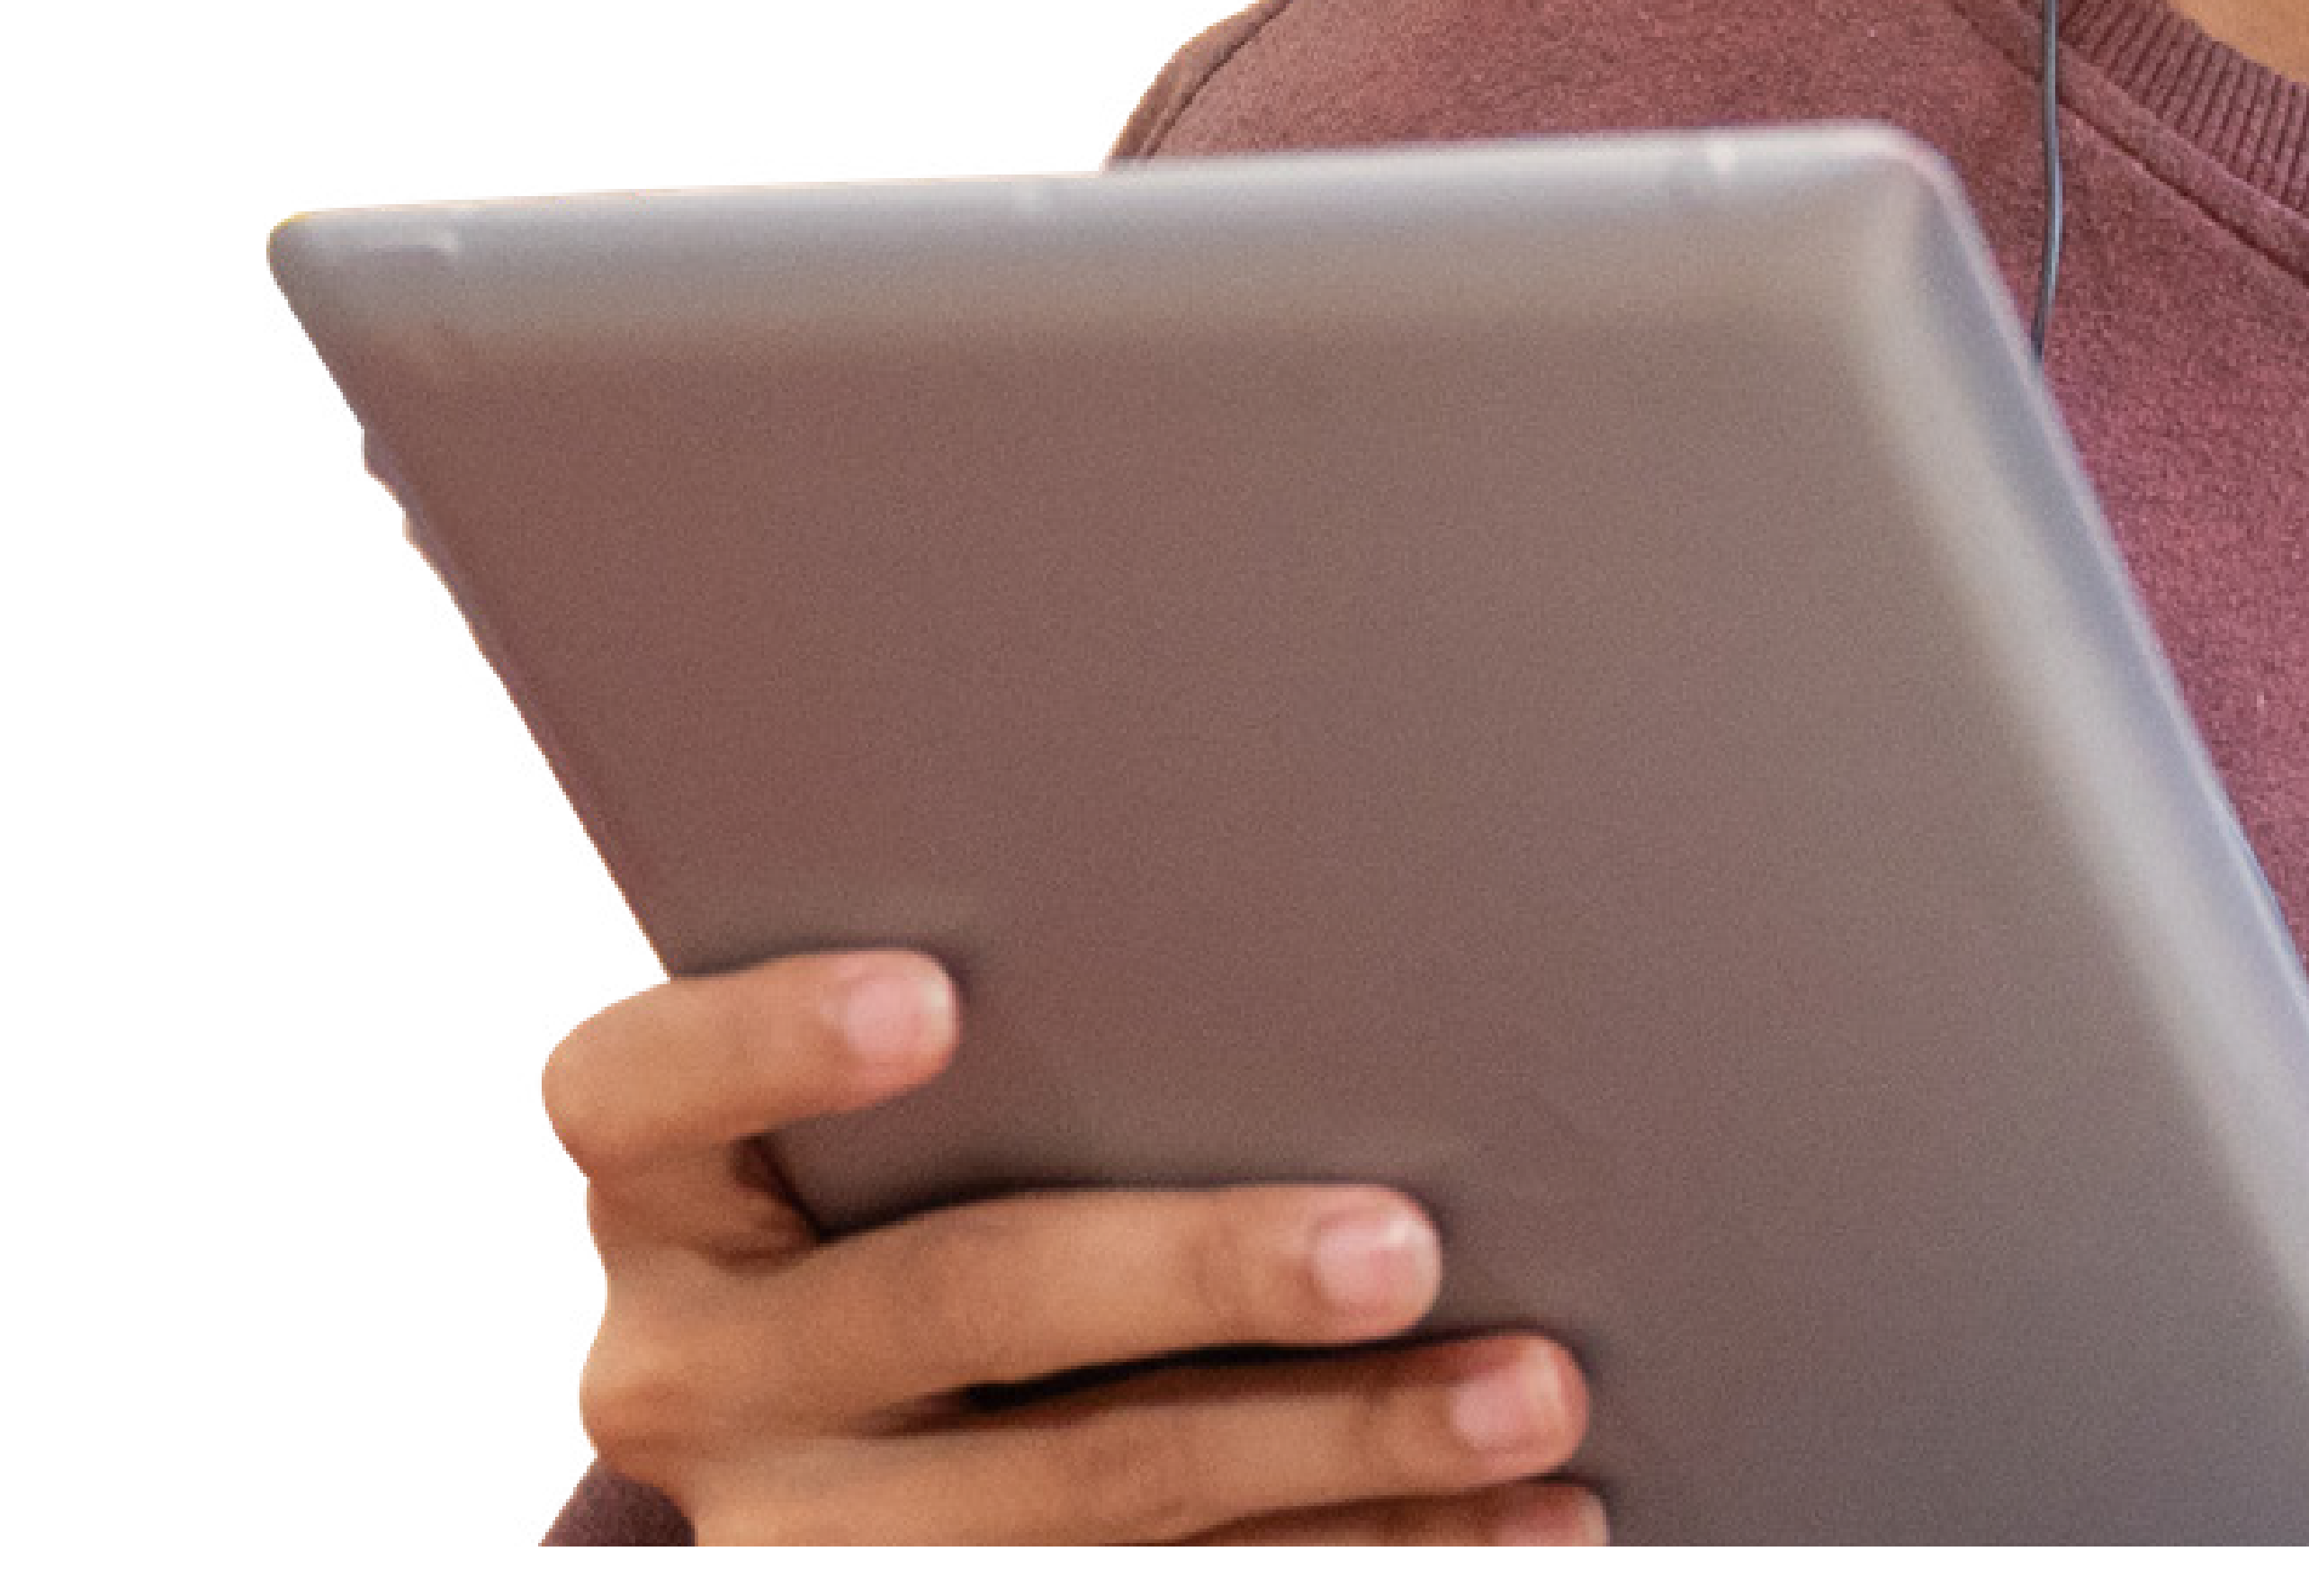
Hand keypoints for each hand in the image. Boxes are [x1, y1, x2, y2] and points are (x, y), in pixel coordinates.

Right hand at [543, 952, 1604, 1541]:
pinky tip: (1519, 1521)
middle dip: (1206, 1271)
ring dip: (1346, 1446)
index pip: (642, 1087)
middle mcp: (699, 1372)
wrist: (852, 1457)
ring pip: (1092, 1492)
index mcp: (669, 1196)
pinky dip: (1365, 1554)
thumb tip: (1317, 909)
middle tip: (1405, 1246)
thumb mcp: (905, 1122)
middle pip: (960, 1296)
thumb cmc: (943, 1178)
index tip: (934, 997)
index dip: (774, 1038)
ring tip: (1532, 1393)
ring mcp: (802, 1535)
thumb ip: (1021, 1035)